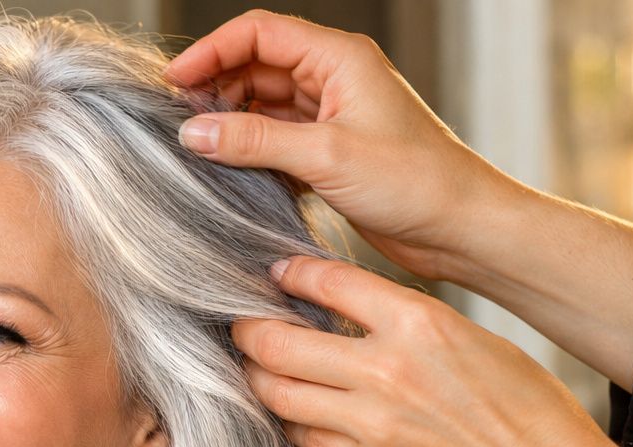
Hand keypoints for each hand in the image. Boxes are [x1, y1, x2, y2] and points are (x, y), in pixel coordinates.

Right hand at [167, 10, 513, 281]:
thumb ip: (254, 141)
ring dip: (230, 124)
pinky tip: (231, 173)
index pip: (258, 33)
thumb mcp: (326, 158)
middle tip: (179, 125)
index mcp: (339, 58)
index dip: (210, 52)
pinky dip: (249, 152)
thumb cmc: (415, 183)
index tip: (172, 84)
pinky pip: (274, 140)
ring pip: (261, 105)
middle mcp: (333, 78)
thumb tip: (192, 132)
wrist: (460, 227)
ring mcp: (330, 115)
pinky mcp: (328, 152)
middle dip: (214, 89)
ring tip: (199, 153)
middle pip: (254, 66)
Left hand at [234, 256, 613, 446]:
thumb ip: (408, 322)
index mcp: (420, 322)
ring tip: (251, 368)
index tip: (274, 274)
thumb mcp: (471, 338)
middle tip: (238, 325)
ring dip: (255, 378)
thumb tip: (351, 308)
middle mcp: (387, 370)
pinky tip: (289, 410)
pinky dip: (289, 420)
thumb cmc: (525, 406)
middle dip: (247, 330)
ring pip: (277, 393)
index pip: (329, 282)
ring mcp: (371, 423)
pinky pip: (303, 437)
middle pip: (279, 342)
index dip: (291, 273)